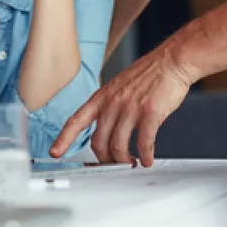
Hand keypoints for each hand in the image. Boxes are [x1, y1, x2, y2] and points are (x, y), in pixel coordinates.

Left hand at [51, 42, 194, 162]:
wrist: (171, 61)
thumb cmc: (148, 75)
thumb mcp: (118, 87)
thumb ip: (109, 106)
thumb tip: (105, 130)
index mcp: (102, 97)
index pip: (76, 120)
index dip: (64, 139)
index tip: (55, 152)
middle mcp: (112, 102)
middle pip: (98, 141)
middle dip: (104, 159)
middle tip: (113, 164)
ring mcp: (130, 107)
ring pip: (118, 146)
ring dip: (124, 160)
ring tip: (132, 163)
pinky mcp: (150, 112)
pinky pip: (143, 142)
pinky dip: (144, 156)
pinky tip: (147, 159)